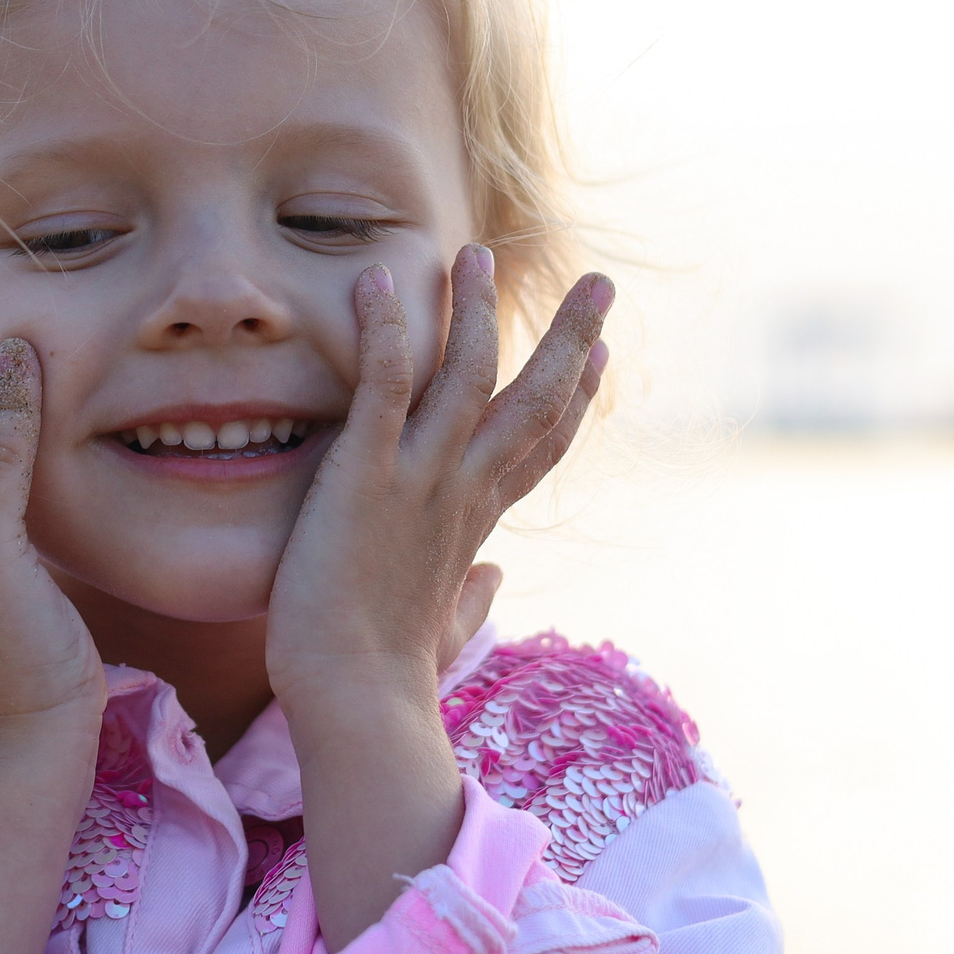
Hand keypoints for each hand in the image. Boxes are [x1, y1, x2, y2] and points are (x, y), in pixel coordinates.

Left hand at [265, 248, 611, 700]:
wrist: (354, 699)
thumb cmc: (382, 674)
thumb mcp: (439, 629)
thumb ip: (470, 601)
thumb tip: (490, 586)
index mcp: (476, 525)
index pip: (538, 450)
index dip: (574, 401)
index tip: (599, 358)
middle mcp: (462, 492)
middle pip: (534, 401)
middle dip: (569, 338)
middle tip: (599, 283)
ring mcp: (421, 479)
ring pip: (466, 374)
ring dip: (473, 310)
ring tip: (474, 254)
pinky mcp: (368, 475)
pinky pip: (383, 383)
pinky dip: (384, 328)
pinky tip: (376, 280)